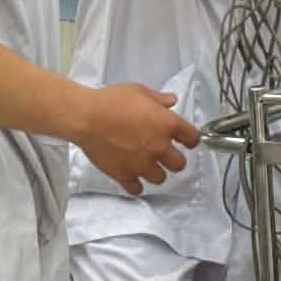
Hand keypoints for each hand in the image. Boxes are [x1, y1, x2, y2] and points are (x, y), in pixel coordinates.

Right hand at [74, 83, 201, 196]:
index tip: (186, 139)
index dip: (191, 138)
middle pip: (179, 164)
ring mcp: (142, 164)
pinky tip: (133, 177)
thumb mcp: (140, 91)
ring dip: (156, 172)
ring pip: (160, 179)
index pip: (192, 138)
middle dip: (175, 159)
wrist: (87, 118)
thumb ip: (159, 99)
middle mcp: (160, 148)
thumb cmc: (114, 100)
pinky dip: (136, 185)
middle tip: (167, 154)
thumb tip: (172, 101)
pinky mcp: (124, 176)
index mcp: (168, 125)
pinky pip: (137, 189)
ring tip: (148, 165)